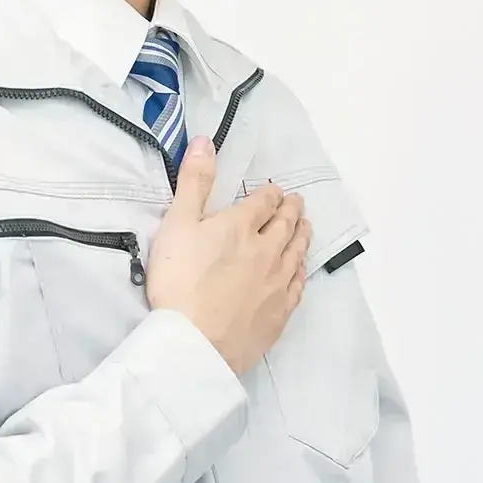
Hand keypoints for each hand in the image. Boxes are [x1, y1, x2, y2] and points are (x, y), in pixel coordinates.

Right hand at [146, 136, 312, 374]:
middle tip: (296, 202)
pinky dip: (300, 272)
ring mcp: (276, 284)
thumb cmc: (179, 281)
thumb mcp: (177, 224)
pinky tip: (299, 270)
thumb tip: (206, 141)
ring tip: (305, 227)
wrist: (193, 342)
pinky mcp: (279, 313)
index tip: (274, 191)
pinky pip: (297, 286)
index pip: (264, 202)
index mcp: (241, 226)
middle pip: (287, 224)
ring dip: (302, 236)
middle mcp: (267, 251)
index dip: (270, 193)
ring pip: (297, 253)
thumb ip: (194, 182)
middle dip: (292, 210)